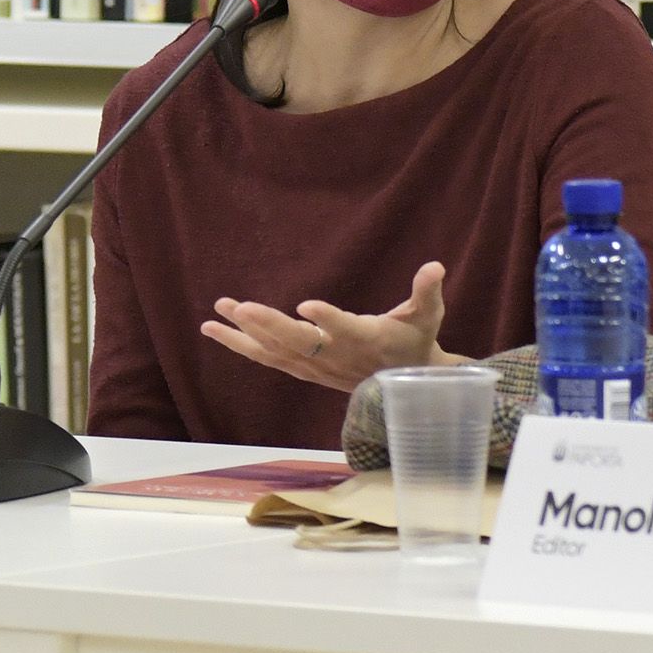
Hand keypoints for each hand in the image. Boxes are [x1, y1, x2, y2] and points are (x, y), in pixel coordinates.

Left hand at [201, 262, 453, 395]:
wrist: (405, 386)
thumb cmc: (416, 342)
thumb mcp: (428, 316)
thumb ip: (427, 291)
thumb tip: (435, 267)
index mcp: (367, 340)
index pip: (345, 330)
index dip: (328, 319)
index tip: (307, 306)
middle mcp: (336, 356)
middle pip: (299, 343)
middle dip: (268, 325)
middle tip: (241, 307)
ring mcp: (316, 365)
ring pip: (275, 351)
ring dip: (244, 333)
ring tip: (218, 311)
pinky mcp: (303, 368)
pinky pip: (267, 357)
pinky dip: (241, 344)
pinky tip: (217, 328)